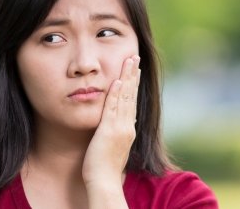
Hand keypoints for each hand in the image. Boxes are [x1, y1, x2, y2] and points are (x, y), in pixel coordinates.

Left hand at [82, 55, 140, 197]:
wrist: (104, 182)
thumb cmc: (105, 169)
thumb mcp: (114, 147)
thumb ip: (117, 134)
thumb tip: (121, 125)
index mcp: (128, 129)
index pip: (132, 102)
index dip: (133, 85)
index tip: (134, 70)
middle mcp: (127, 126)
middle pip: (131, 95)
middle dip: (133, 75)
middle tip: (134, 57)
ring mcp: (119, 128)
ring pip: (124, 98)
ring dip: (126, 78)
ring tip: (129, 61)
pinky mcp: (109, 131)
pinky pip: (112, 109)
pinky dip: (115, 94)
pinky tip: (116, 80)